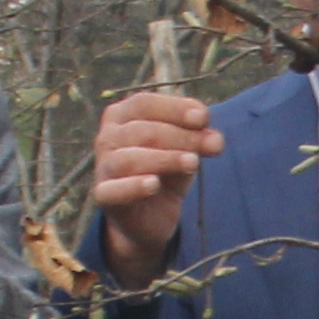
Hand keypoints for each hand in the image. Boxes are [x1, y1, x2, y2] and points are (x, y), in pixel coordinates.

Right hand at [90, 87, 221, 289]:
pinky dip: (134, 186)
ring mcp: (103, 167)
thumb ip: (199, 139)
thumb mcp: (186, 149)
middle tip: (214, 146)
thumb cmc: (166, 169)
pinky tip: (154, 185)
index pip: (143, 103)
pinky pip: (113, 190)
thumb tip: (215, 139)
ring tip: (193, 163)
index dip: (174, 108)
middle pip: (142, 131)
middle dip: (181, 137)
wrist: (152, 214)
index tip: (204, 118)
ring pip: (129, 159)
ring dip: (165, 159)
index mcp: (123, 115)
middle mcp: (107, 137)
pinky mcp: (104, 196)